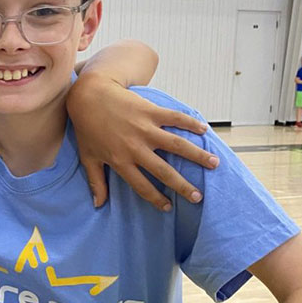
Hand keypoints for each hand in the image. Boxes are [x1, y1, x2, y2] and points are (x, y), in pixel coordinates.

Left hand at [67, 77, 219, 210]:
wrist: (89, 95)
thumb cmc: (87, 128)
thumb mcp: (89, 157)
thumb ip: (96, 181)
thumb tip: (99, 205)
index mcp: (120, 161)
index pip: (141, 186)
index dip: (155, 198)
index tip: (168, 207)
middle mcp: (135, 147)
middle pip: (164, 171)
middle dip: (182, 186)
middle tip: (198, 197)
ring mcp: (145, 129)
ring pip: (177, 145)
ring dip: (197, 155)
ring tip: (214, 164)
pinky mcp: (151, 111)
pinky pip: (175, 119)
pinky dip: (191, 123)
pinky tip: (204, 130)